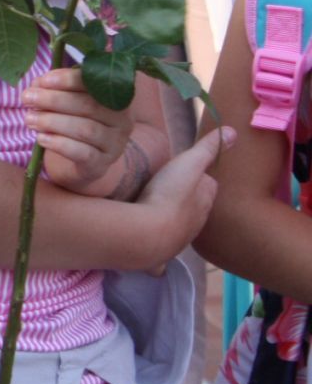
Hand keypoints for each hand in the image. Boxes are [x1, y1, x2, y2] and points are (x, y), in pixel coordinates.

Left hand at [25, 68, 132, 194]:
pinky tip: (41, 138)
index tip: (43, 80)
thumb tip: (38, 84)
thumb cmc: (73, 123)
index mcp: (116, 98)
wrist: (83, 162)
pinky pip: (82, 153)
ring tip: (29, 118)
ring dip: (52, 121)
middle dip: (54, 100)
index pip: (95, 84)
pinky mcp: (101, 164)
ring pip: (85, 129)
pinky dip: (59, 144)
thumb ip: (54, 90)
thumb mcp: (66, 103)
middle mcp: (121, 121)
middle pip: (89, 106)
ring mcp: (114, 145)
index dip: (68, 80)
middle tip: (28, 98)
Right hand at [133, 126, 231, 269]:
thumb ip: (209, 148)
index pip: (209, 186)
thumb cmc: (170, 193)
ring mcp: (180, 238)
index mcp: (205, 199)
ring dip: (172, 221)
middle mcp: (197, 221)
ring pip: (181, 228)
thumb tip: (233, 131)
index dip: (200, 179)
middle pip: (196, 208)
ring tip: (156, 213)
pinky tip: (149, 246)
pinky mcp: (161, 252)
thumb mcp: (189, 162)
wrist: (150, 232)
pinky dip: (158, 248)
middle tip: (169, 192)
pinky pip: (162, 251)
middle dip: (187, 202)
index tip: (187, 174)